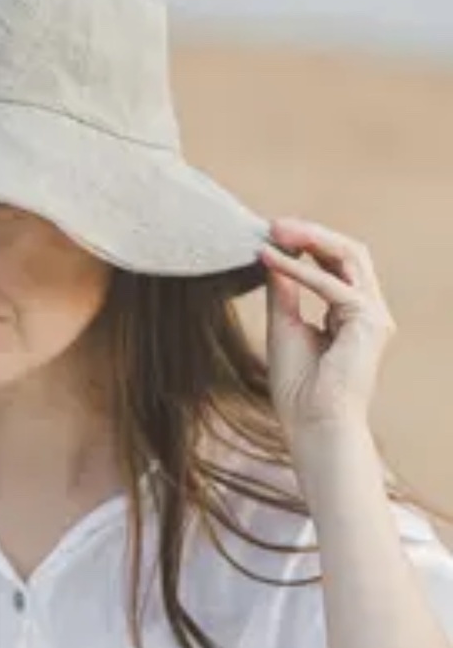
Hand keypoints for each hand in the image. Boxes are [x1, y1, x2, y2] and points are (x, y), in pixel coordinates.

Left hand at [259, 217, 396, 444]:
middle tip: (274, 223)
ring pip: (349, 257)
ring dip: (311, 240)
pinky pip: (332, 286)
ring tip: (276, 230)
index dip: (307, 245)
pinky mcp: (370, 323)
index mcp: (352, 315)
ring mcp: (375, 316)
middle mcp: (370, 312)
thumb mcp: (284, 328)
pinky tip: (272, 260)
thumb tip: (273, 257)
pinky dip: (300, 270)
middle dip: (311, 234)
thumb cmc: (298, 388)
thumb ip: (284, 293)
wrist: (314, 424)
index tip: (272, 234)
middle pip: (348, 253)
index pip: (337, 265)